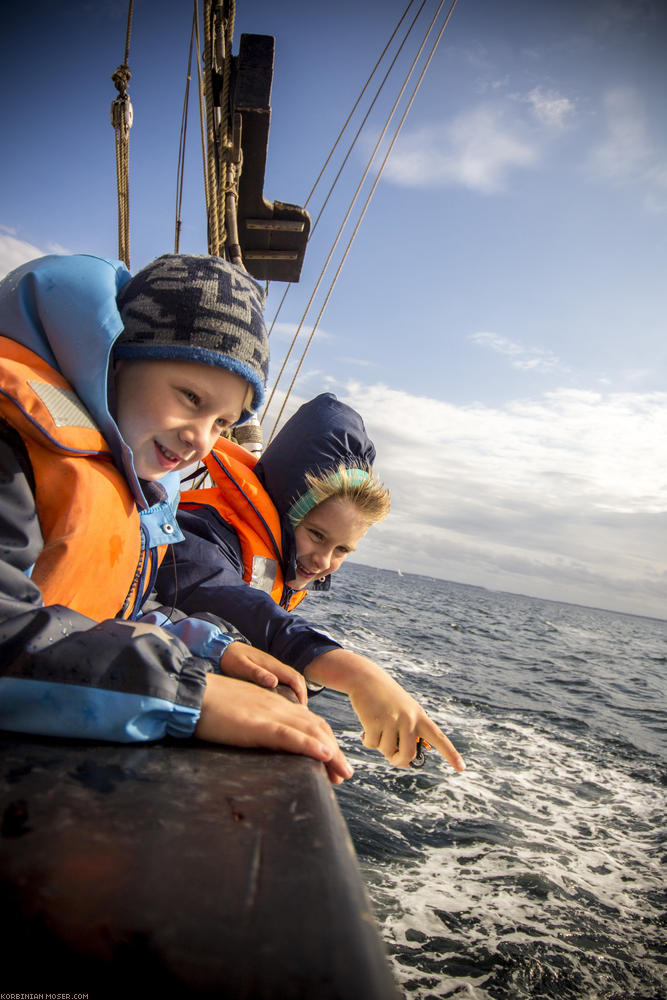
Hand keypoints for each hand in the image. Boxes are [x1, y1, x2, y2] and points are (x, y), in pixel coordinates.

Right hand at [195, 673, 353, 784]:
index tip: (331, 761)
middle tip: (343, 774)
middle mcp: (277, 706)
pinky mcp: (258, 724)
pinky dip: (310, 745)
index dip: (323, 740)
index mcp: (273, 703)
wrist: (190, 694)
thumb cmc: (209, 706)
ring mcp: (269, 714)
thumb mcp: (241, 714)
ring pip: (310, 732)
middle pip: (315, 727)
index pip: (307, 721)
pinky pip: (290, 735)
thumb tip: (265, 741)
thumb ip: (257, 724)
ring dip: (331, 753)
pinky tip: (325, 755)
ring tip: (343, 773)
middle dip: (333, 751)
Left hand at [220, 640, 307, 704]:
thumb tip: (274, 682)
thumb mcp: (241, 666)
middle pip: (297, 679)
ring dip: (296, 693)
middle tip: (300, 712)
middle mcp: (275, 666)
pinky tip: (282, 702)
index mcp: (272, 665)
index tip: (301, 709)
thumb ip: (256, 673)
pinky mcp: (268, 671)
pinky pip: (284, 681)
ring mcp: (272, 668)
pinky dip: (288, 691)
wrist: (222, 649)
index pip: (294, 678)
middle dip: (302, 695)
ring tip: (294, 709)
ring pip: (291, 680)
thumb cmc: (231, 658)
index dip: (301, 693)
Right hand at [305, 650, 464, 771]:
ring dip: (380, 745)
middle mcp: (409, 719)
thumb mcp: (402, 713)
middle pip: (408, 755)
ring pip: (387, 751)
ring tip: (376, 729)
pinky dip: (367, 740)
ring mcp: (392, 720)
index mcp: (420, 716)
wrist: (365, 678)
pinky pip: (371, 744)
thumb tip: (405, 764)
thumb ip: (406, 737)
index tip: (462, 768)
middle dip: (398, 761)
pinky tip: (366, 728)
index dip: (451, 754)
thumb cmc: (385, 699)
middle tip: (391, 757)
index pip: (439, 738)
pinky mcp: (374, 721)